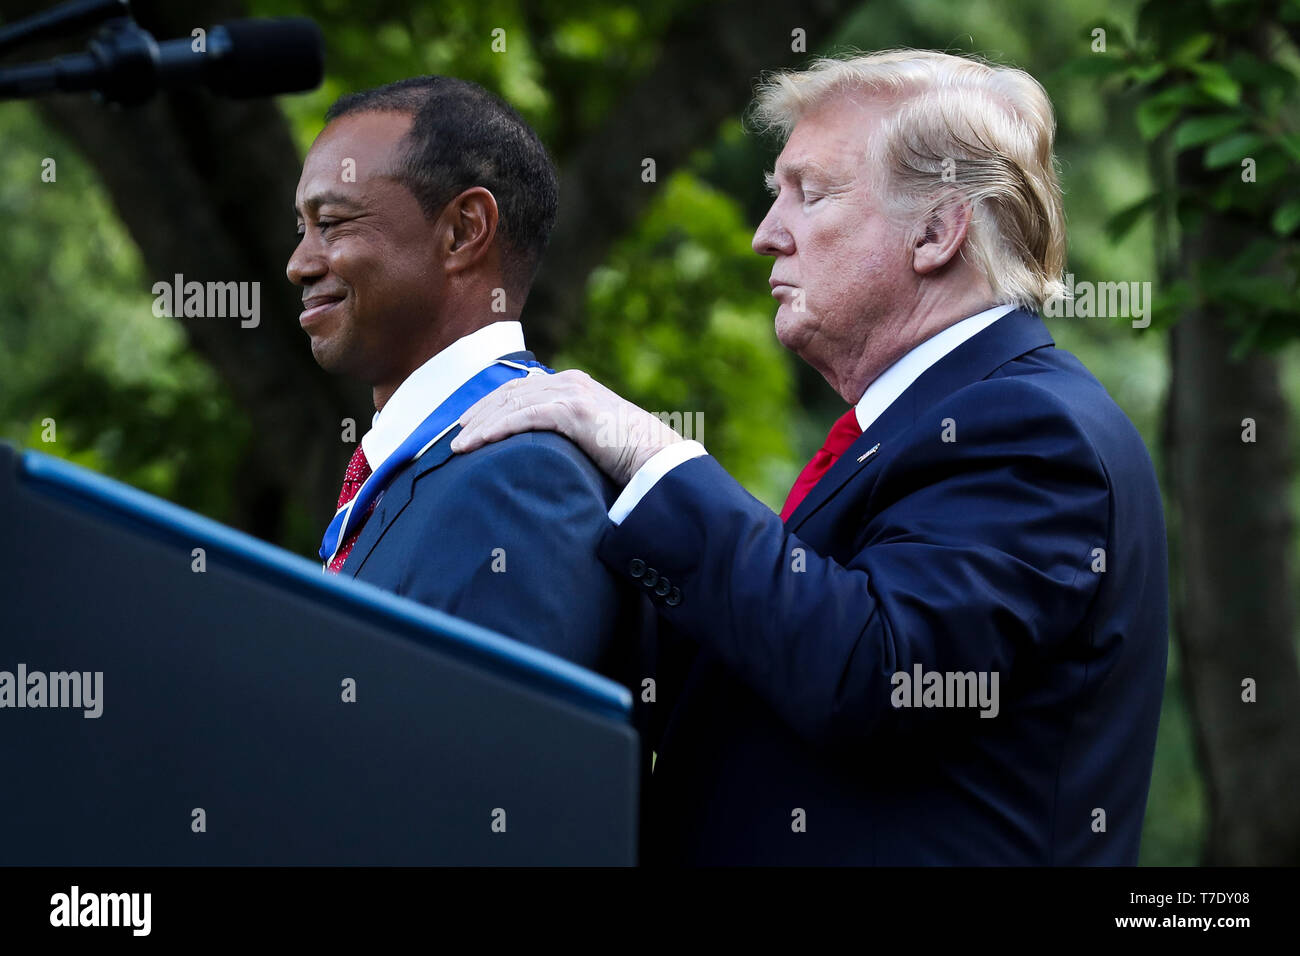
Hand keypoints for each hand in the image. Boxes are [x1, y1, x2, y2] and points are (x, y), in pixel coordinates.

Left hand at [451, 369, 683, 486]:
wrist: (659, 460)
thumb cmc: (630, 457)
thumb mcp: (593, 437)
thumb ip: (567, 432)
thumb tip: (541, 450)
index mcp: (573, 384)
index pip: (519, 388)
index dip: (489, 405)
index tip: (466, 425)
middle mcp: (569, 381)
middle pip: (508, 392)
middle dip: (477, 414)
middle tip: (454, 436)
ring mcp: (572, 393)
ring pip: (511, 403)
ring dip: (480, 426)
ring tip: (458, 447)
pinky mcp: (574, 410)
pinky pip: (524, 417)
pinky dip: (497, 429)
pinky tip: (478, 443)